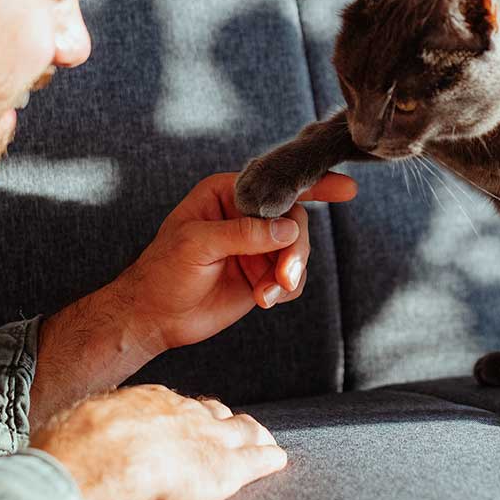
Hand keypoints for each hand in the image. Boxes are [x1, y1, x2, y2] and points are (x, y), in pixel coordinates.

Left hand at [28, 171, 357, 417]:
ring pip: (298, 251)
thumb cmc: (163, 271)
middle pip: (295, 221)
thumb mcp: (196, 244)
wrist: (154, 317)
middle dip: (296, 249)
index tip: (346, 188)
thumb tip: (289, 228)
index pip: (275, 182)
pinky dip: (285, 289)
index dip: (312, 183)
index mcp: (228, 193)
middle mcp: (247, 216)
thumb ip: (243, 233)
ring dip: (289, 274)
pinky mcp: (262, 275)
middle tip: (286, 276)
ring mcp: (257, 246)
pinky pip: (292, 277)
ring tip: (267, 295)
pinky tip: (264, 300)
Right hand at [31, 384, 285, 499]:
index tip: (182, 419)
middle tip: (227, 423)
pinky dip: (269, 459)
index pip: (168, 406)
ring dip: (251, 436)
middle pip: (208, 411)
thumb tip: (57, 460)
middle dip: (218, 418)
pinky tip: (278, 461)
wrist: (106, 457)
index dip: (180, 415)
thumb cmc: (78, 451)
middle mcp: (180, 414)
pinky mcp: (227, 467)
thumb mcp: (75, 438)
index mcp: (142, 405)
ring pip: (238, 430)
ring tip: (263, 440)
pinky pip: (256, 459)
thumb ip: (77, 444)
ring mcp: (206, 437)